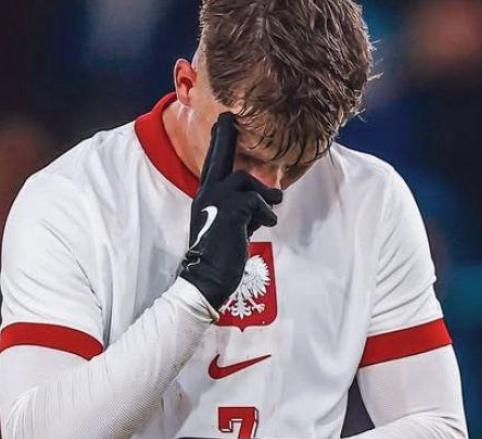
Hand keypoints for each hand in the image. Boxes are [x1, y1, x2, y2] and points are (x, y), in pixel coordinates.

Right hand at [179, 114, 282, 311]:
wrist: (207, 278)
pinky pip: (257, 203)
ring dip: (263, 192)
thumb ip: (242, 211)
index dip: (219, 145)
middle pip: (219, 158)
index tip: (223, 124)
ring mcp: (216, 202)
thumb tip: (264, 203)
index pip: (213, 167)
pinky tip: (268, 225)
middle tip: (227, 117)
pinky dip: (266, 214)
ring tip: (276, 201)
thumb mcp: (229, 228)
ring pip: (245, 180)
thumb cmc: (219, 258)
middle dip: (225, 137)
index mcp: (205, 199)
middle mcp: (207, 195)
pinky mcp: (230, 212)